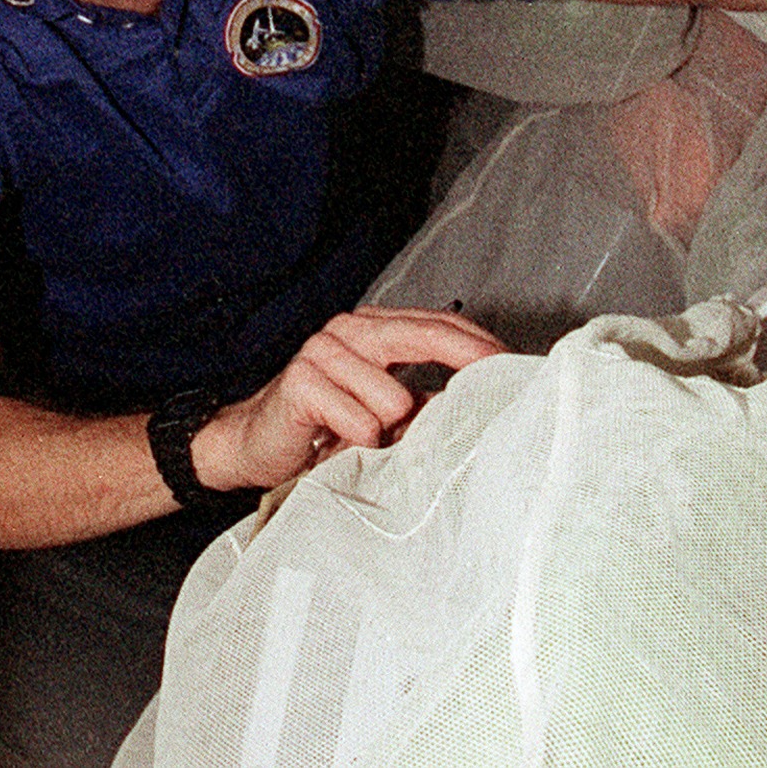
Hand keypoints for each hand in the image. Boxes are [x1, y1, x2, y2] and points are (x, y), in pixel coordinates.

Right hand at [189, 308, 505, 495]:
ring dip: (386, 429)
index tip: (514, 364)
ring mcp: (322, 351)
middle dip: (467, 358)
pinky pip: (359, 420)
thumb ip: (422, 401)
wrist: (252, 444)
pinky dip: (356, 441)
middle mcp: (349, 330)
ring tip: (361, 439)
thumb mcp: (381, 411)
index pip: (437, 323)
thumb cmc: (322, 427)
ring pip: (392, 395)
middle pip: (423, 335)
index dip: (478, 343)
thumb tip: (479, 406)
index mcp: (372, 329)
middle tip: (497, 378)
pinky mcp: (301, 381)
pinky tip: (334, 442)